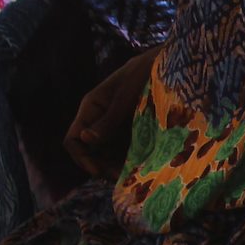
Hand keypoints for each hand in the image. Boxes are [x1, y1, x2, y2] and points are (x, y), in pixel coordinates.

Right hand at [65, 46, 159, 179]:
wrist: (170, 64)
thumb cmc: (145, 73)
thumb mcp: (127, 96)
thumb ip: (110, 119)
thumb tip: (87, 139)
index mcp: (91, 108)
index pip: (74, 140)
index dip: (83, 158)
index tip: (100, 173)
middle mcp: (100, 119)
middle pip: (92, 152)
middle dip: (103, 167)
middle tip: (123, 180)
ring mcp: (117, 125)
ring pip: (109, 153)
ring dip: (119, 166)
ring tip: (136, 178)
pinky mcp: (135, 129)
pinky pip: (127, 149)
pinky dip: (133, 160)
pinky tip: (146, 169)